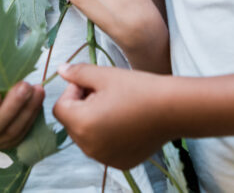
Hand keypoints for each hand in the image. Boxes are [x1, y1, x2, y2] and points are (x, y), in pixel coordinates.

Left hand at [53, 64, 170, 169]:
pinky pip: (102, 147)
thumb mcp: (104, 75)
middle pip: (72, 123)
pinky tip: (126, 122)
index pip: (60, 107)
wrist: (173, 109)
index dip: (73, 92)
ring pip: (86, 136)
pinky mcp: (119, 162)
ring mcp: (104, 158)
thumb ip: (78, 73)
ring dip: (93, 121)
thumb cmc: (138, 89)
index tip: (92, 85)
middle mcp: (89, 146)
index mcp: (82, 124)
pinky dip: (107, 136)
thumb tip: (61, 70)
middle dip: (82, 107)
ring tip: (117, 107)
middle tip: (105, 94)